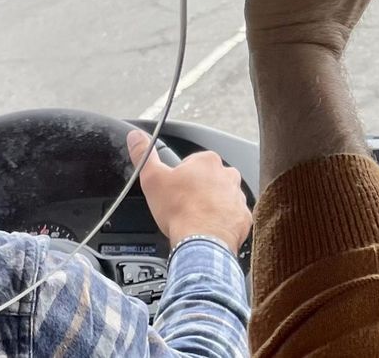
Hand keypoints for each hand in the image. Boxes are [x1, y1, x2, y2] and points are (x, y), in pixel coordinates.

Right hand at [128, 130, 251, 254]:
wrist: (202, 240)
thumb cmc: (179, 210)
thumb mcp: (153, 179)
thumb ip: (144, 154)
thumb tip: (135, 136)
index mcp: (208, 161)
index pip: (191, 164)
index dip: (179, 179)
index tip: (173, 192)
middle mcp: (228, 174)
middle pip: (208, 180)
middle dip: (196, 191)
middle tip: (182, 206)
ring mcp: (238, 196)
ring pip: (221, 198)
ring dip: (210, 206)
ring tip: (195, 219)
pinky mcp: (243, 216)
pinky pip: (231, 216)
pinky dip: (221, 222)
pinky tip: (208, 229)